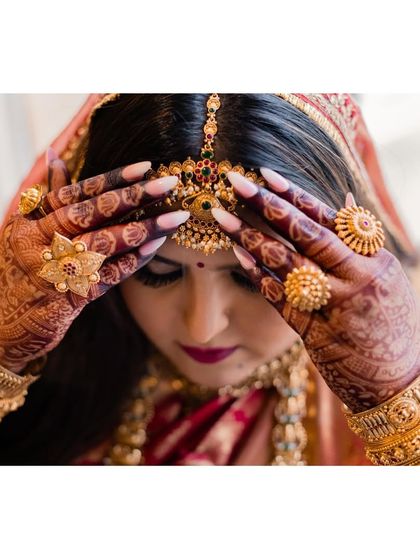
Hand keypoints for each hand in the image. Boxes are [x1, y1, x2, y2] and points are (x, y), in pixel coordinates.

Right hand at [0, 152, 188, 373]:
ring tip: (175, 217)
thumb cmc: (21, 268)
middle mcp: (42, 243)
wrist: (3, 322)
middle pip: (92, 214)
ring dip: (143, 229)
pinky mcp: (72, 298)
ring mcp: (57, 271)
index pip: (76, 193)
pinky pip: (109, 276)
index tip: (145, 166)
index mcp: (31, 222)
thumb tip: (55, 155)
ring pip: (104, 244)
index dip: (111, 178)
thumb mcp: (25, 229)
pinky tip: (156, 247)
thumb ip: (46, 196)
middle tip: (169, 184)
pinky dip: (133, 261)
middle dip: (134, 197)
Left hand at [212, 168, 419, 412]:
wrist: (399, 377)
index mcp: (373, 260)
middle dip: (268, 206)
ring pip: (288, 265)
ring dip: (252, 239)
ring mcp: (335, 307)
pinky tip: (239, 257)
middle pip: (305, 235)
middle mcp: (355, 279)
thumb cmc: (392, 321)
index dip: (296, 194)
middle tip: (235, 182)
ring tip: (223, 217)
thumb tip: (345, 198)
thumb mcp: (387, 275)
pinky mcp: (316, 333)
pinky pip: (281, 300)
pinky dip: (259, 276)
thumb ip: (362, 240)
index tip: (265, 173)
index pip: (329, 218)